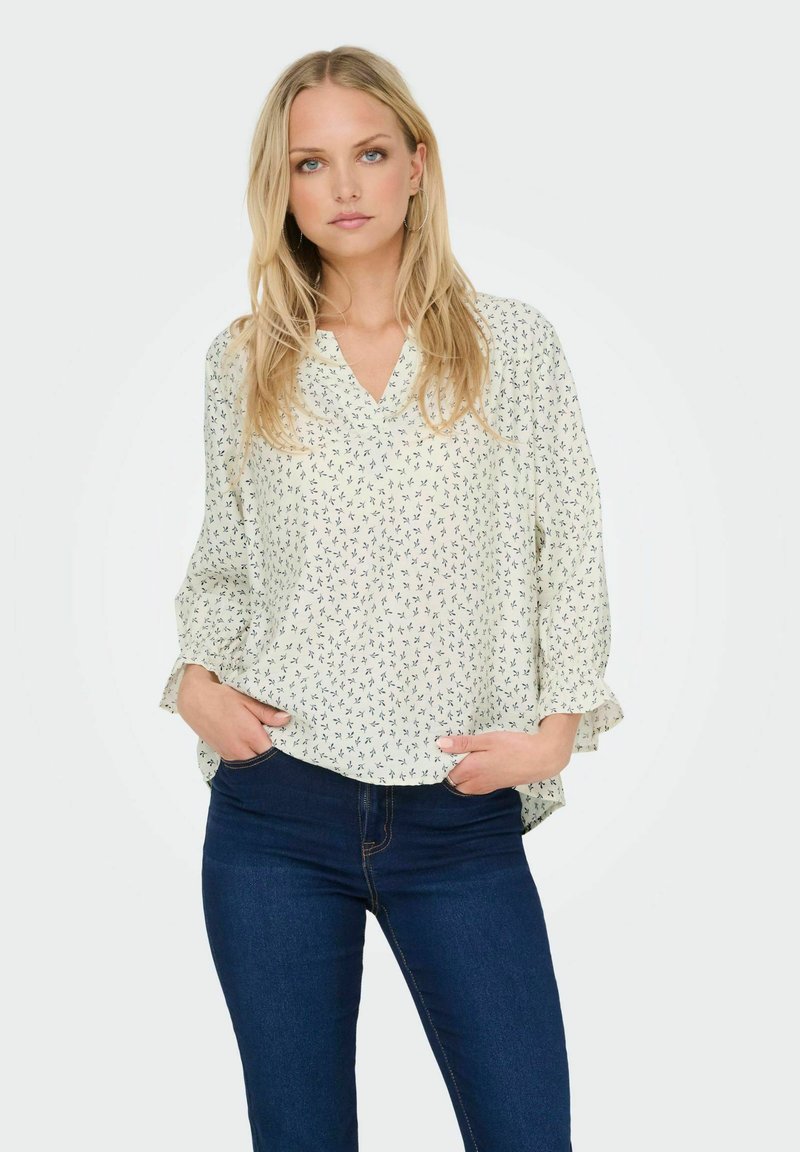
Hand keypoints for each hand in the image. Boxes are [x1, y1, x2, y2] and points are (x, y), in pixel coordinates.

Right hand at [177, 664, 291, 760]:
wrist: (195, 701)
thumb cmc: (222, 698)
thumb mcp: (246, 700)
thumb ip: (267, 713)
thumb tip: (286, 719)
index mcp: (250, 735)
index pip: (273, 752)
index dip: (281, 746)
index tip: (286, 737)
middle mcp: (240, 749)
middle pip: (263, 760)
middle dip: (270, 752)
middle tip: (274, 737)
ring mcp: (230, 754)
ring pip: (252, 762)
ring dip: (258, 754)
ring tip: (260, 739)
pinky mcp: (223, 754)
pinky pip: (241, 760)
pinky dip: (247, 755)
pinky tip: (248, 743)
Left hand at [434, 721, 579, 794]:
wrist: (541, 759)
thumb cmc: (514, 746)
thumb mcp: (487, 739)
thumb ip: (463, 743)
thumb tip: (440, 744)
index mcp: (470, 770)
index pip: (446, 774)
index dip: (441, 764)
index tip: (440, 752)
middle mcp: (476, 783)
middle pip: (454, 784)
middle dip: (449, 773)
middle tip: (450, 756)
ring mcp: (487, 786)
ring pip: (466, 788)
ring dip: (461, 777)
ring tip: (462, 760)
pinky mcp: (496, 786)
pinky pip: (477, 788)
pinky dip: (472, 780)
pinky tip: (477, 766)